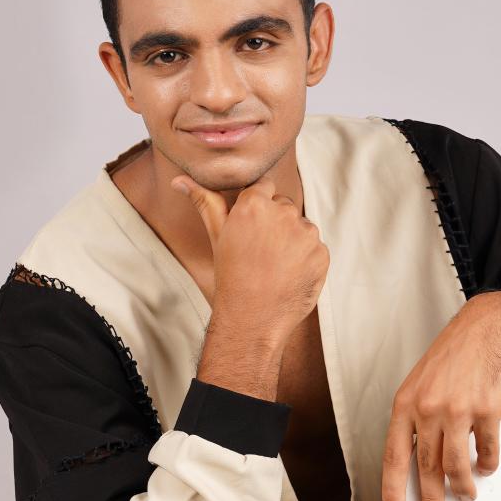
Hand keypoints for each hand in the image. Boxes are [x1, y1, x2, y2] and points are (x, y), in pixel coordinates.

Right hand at [172, 172, 328, 341]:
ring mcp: (306, 234)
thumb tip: (179, 180)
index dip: (258, 206)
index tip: (252, 227)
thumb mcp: (216, 236)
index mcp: (254, 204)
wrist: (252, 319)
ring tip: (274, 265)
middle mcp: (283, 213)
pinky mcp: (322, 253)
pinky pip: (315, 248)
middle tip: (259, 251)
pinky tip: (288, 274)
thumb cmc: (231, 276)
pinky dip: (306, 259)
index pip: (264, 187)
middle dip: (274, 223)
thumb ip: (204, 201)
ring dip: (292, 240)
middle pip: (283, 206)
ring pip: (301, 227)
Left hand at [379, 291, 500, 500]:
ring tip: (465, 495)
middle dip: (430, 500)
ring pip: (456, 466)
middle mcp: (428, 409)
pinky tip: (486, 466)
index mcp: (406, 403)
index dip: (393, 488)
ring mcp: (458, 410)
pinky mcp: (487, 411)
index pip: (394, 455)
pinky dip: (487, 464)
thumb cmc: (455, 355)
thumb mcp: (422, 383)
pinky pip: (486, 451)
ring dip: (462, 487)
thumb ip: (417, 418)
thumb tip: (418, 458)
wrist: (488, 328)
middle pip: (426, 468)